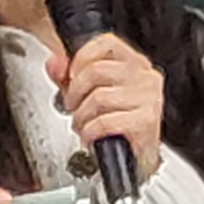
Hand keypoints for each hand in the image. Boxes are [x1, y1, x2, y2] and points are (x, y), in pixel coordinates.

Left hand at [54, 32, 165, 180]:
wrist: (135, 160)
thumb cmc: (118, 126)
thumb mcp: (91, 95)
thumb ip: (69, 76)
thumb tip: (55, 64)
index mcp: (135, 64)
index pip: (106, 43)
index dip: (81, 58)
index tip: (72, 76)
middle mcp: (145, 77)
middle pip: (96, 70)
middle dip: (75, 92)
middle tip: (74, 106)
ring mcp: (148, 98)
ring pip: (98, 97)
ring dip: (81, 116)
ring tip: (83, 124)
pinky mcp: (145, 121)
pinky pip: (105, 121)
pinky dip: (90, 131)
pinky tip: (91, 135)